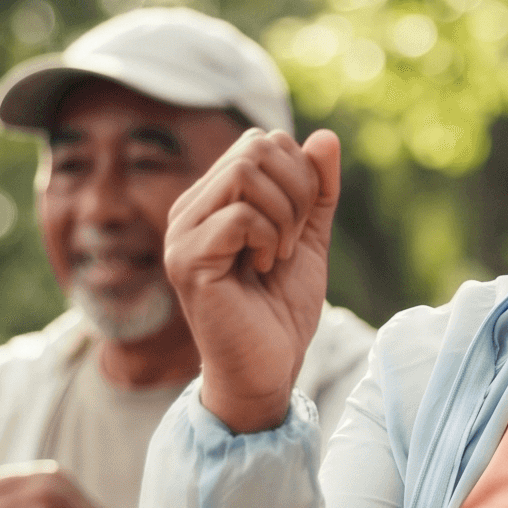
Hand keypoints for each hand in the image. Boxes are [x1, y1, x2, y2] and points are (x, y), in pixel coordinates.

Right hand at [163, 128, 339, 432]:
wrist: (267, 369)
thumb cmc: (281, 309)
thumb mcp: (309, 238)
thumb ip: (317, 190)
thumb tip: (325, 137)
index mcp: (213, 200)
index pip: (261, 142)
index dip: (300, 173)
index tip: (302, 223)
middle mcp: (189, 210)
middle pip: (254, 147)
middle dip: (297, 189)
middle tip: (294, 239)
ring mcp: (182, 233)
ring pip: (246, 171)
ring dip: (284, 214)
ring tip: (278, 254)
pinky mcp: (187, 261)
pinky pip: (241, 215)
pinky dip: (269, 238)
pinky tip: (263, 268)